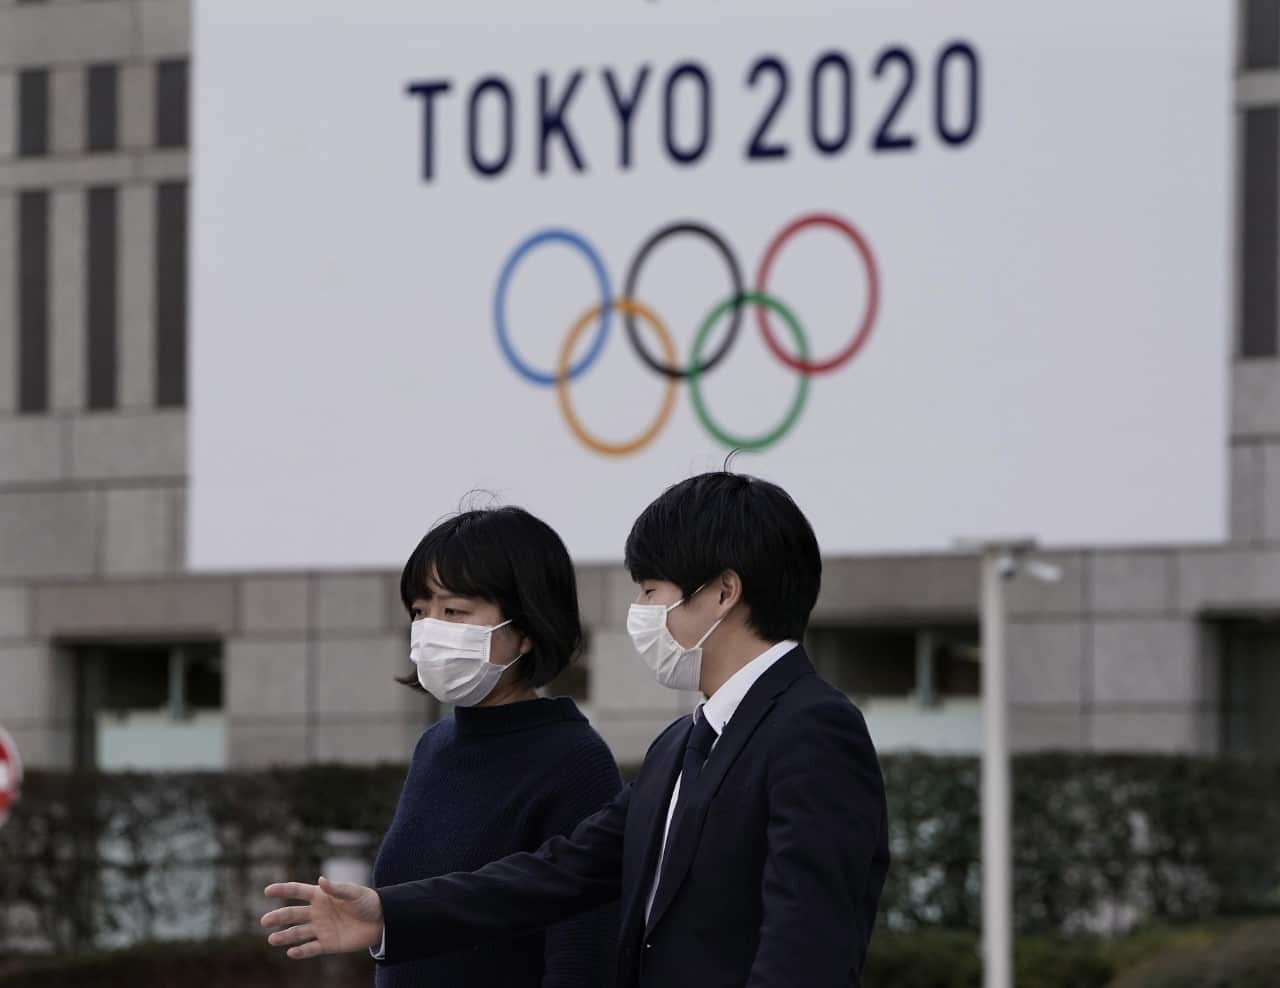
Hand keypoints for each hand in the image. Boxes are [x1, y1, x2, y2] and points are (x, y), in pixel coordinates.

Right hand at [260, 876, 383, 958]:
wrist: (381, 921)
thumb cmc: (367, 902)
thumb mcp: (354, 892)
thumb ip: (337, 888)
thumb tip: (321, 880)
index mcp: (321, 896)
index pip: (298, 891)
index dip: (283, 890)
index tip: (267, 891)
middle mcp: (317, 912)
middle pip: (293, 914)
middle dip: (278, 917)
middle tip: (264, 921)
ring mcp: (321, 929)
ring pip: (298, 933)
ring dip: (285, 936)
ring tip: (272, 939)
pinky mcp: (327, 944)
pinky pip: (311, 948)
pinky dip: (301, 951)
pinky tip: (291, 952)